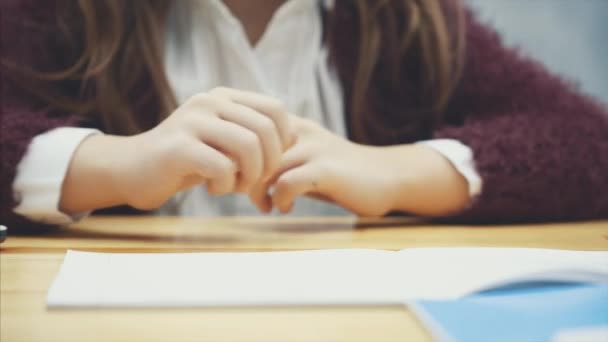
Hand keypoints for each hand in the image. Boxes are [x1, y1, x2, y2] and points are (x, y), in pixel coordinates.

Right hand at [60, 87, 293, 212]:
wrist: (132, 171)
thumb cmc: (186, 162)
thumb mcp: (222, 142)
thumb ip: (252, 134)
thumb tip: (295, 140)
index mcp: (223, 97)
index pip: (275, 110)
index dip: (283, 141)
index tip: (269, 164)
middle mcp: (209, 101)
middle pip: (266, 130)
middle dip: (269, 164)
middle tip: (254, 182)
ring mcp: (192, 121)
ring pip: (249, 146)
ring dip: (250, 176)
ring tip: (235, 186)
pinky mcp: (178, 147)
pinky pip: (223, 168)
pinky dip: (225, 186)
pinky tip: (212, 188)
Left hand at [248, 118, 470, 216]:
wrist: (387, 177)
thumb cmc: (340, 174)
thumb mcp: (304, 159)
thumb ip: (275, 161)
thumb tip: (239, 175)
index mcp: (292, 125)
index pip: (246, 133)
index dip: (237, 158)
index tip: (240, 180)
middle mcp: (300, 132)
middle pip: (250, 150)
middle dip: (242, 177)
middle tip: (249, 196)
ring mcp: (314, 149)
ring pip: (266, 166)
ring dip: (258, 191)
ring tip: (266, 205)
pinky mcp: (326, 170)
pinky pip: (287, 182)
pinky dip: (279, 198)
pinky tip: (286, 208)